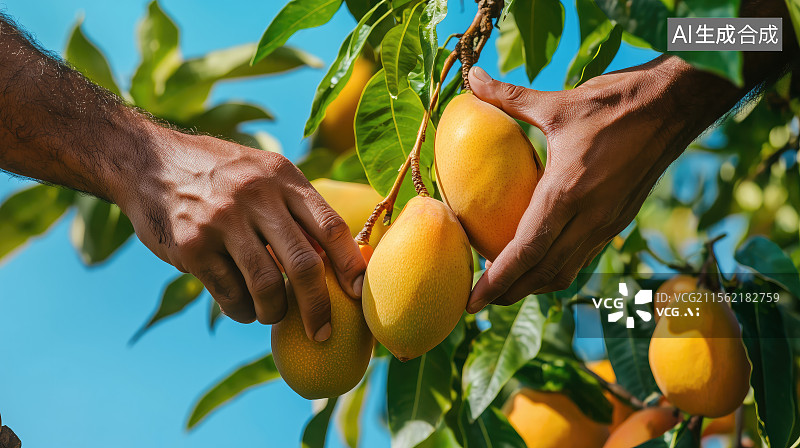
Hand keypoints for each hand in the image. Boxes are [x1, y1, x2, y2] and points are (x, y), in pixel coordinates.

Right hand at [113, 124, 365, 340]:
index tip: (359, 293)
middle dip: (318, 307)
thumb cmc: (220, 174)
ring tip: (273, 314)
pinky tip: (244, 307)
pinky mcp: (192, 247)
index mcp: (282, 177)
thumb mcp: (262, 172)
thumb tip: (338, 258)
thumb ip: (295, 208)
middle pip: (304, 264)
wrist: (148, 162)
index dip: (350, 264)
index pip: (330, 226)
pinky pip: (230, 295)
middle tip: (323, 331)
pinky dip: (243, 310)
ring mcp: (222, 221)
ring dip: (275, 312)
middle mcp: (256, 196)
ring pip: (267, 286)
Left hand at [465, 57, 741, 311]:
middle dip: (509, 294)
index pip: (527, 251)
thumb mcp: (558, 103)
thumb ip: (509, 97)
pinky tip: (539, 264)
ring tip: (504, 290)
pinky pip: (582, 258)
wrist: (677, 106)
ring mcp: (608, 223)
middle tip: (477, 302)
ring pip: (565, 272)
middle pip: (543, 273)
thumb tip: (471, 78)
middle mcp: (590, 218)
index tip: (472, 301)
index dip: (498, 281)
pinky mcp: (618, 221)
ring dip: (533, 287)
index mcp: (568, 192)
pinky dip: (555, 270)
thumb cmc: (616, 103)